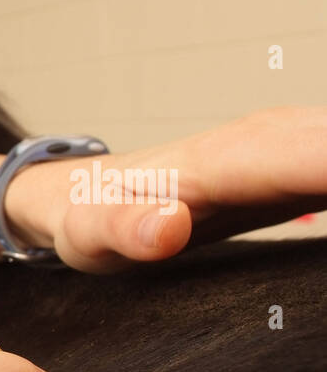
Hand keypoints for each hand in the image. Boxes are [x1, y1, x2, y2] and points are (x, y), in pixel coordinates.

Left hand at [11, 106, 326, 272]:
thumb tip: (169, 226)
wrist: (70, 195)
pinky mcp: (291, 167)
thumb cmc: (82, 212)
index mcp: (224, 159)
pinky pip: (326, 162)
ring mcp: (282, 148)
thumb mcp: (91, 230)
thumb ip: (127, 229)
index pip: (310, 156)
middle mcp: (265, 141)